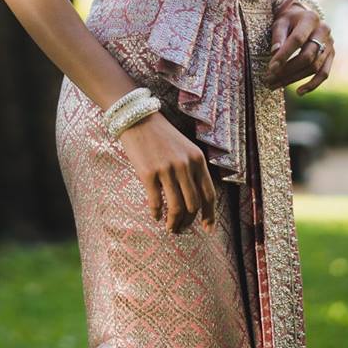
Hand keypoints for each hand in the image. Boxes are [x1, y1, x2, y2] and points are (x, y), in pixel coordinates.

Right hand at [117, 109, 217, 235]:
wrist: (137, 118)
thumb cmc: (161, 135)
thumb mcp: (184, 148)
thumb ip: (192, 170)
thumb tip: (194, 202)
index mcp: (197, 159)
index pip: (209, 194)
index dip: (209, 215)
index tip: (207, 228)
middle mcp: (185, 165)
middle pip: (193, 205)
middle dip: (188, 222)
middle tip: (181, 229)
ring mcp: (167, 169)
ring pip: (177, 208)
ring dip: (174, 223)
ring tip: (170, 228)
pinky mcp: (148, 173)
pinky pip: (156, 202)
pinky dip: (157, 214)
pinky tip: (155, 217)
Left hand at [267, 0, 334, 94]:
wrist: (303, 17)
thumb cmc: (288, 20)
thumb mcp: (280, 22)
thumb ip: (278, 36)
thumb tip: (275, 53)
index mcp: (310, 19)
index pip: (297, 40)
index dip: (284, 55)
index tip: (270, 68)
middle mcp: (324, 31)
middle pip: (307, 56)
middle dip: (287, 70)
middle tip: (269, 79)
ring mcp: (330, 44)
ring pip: (314, 67)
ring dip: (294, 79)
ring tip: (274, 85)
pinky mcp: (331, 55)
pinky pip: (324, 73)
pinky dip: (312, 85)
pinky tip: (299, 92)